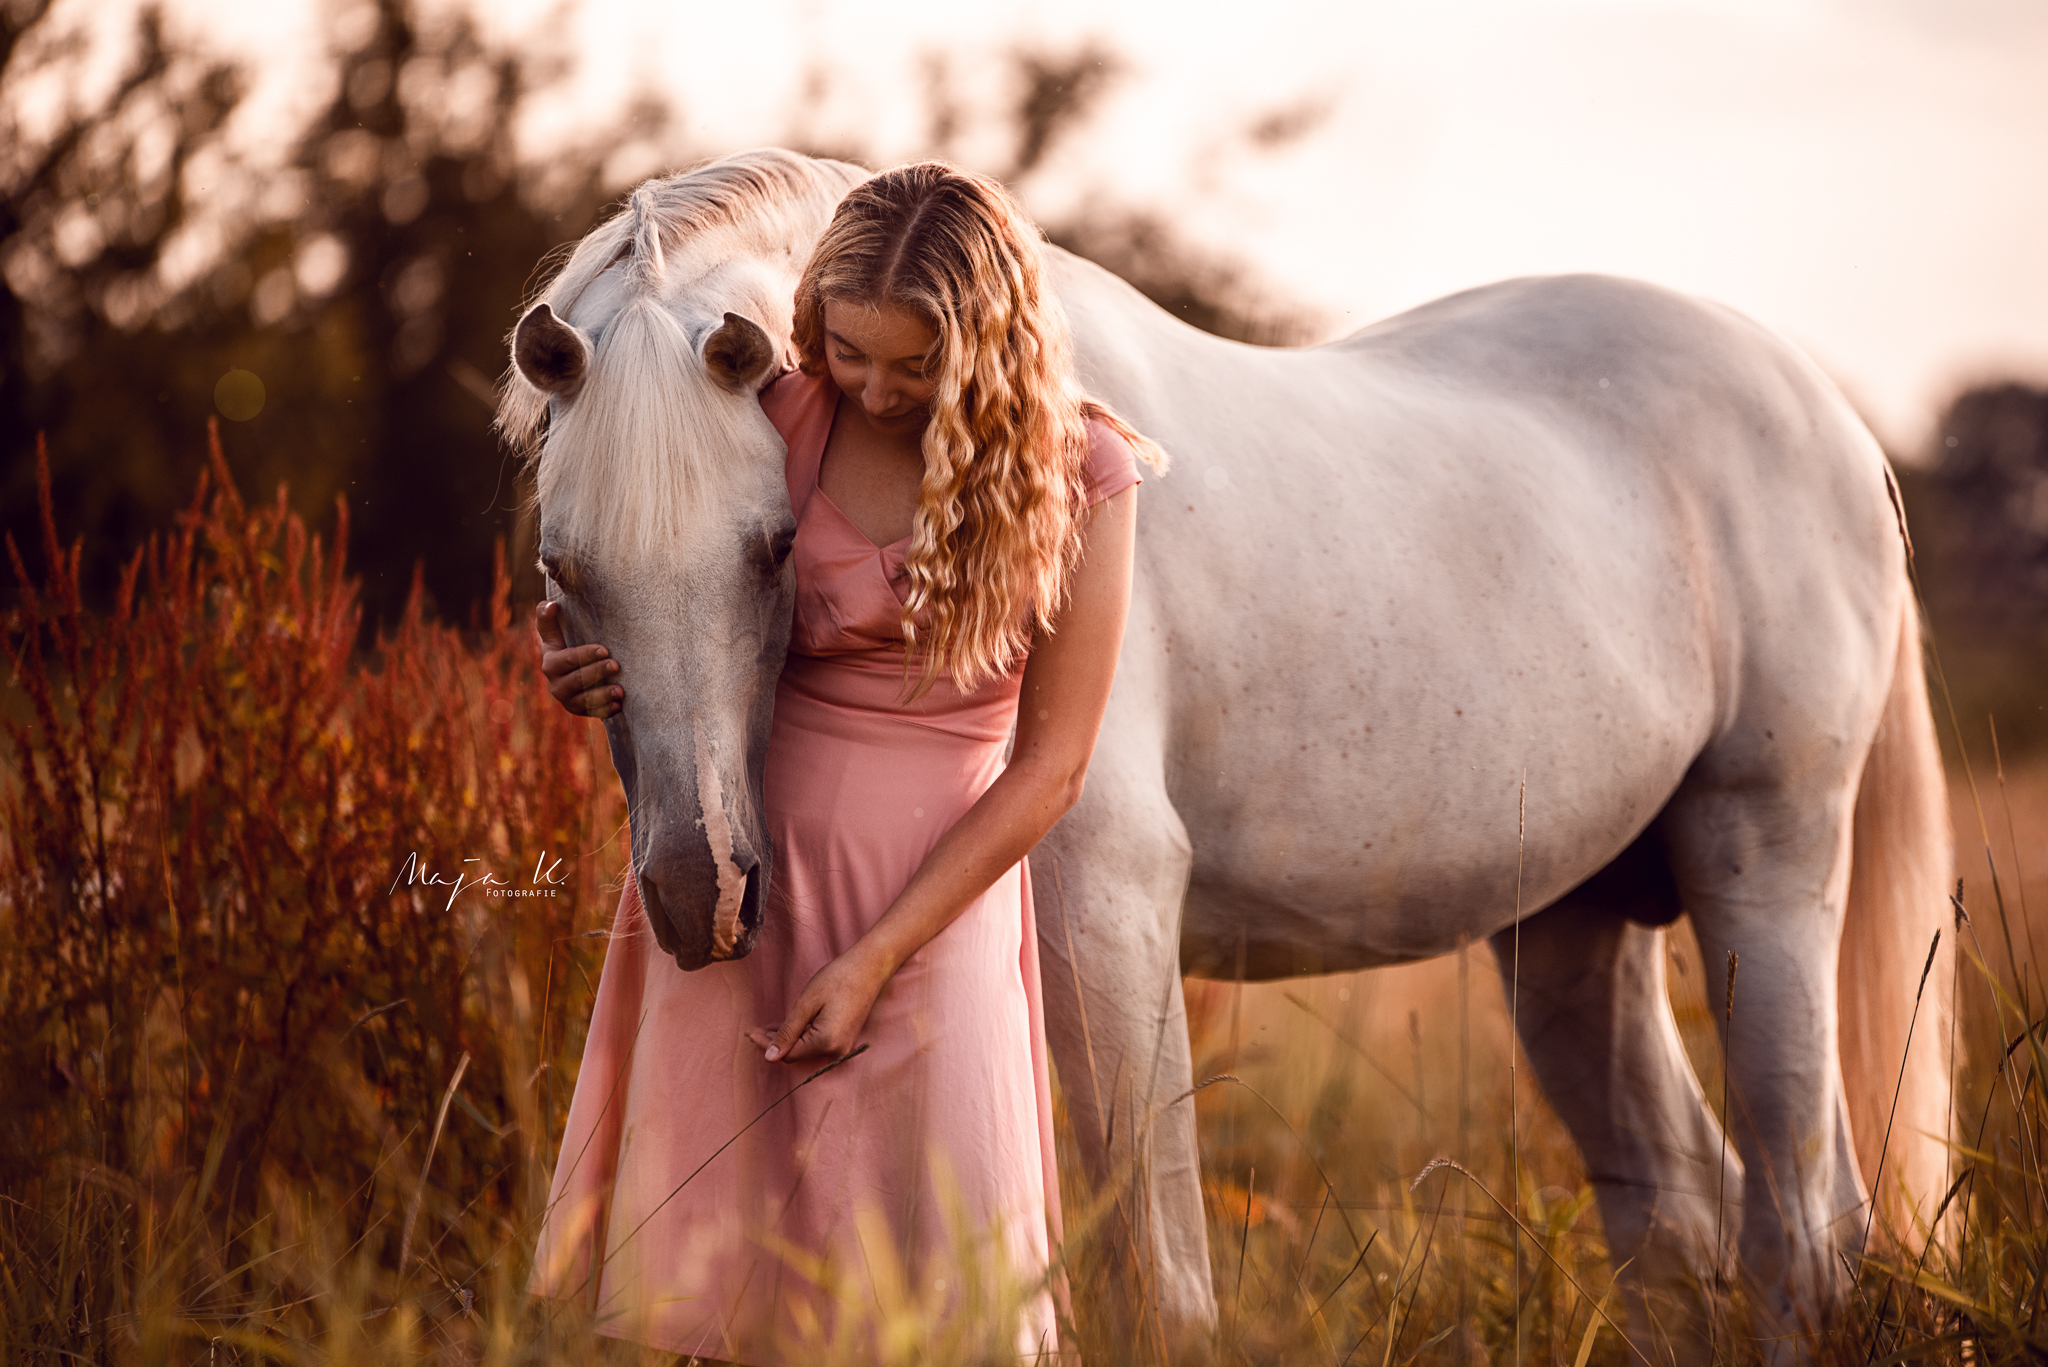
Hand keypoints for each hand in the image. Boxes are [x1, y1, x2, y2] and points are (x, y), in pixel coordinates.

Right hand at [537, 600, 621, 718]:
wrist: (574, 669)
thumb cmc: (567, 644)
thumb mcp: (556, 632)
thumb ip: (548, 617)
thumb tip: (552, 606)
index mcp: (551, 661)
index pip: (565, 660)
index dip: (584, 655)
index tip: (605, 649)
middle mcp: (556, 683)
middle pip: (575, 681)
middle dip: (596, 673)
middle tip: (616, 665)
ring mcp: (567, 699)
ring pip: (583, 701)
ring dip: (601, 695)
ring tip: (620, 690)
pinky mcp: (579, 710)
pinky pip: (591, 714)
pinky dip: (605, 710)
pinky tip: (619, 705)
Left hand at [747, 948, 887, 1065]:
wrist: (870, 968)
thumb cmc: (838, 979)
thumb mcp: (807, 1003)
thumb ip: (788, 1032)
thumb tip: (770, 1057)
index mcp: (826, 1042)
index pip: (788, 1054)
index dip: (766, 1045)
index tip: (749, 1033)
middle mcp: (836, 1051)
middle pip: (797, 1054)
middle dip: (775, 1043)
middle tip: (755, 1029)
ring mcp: (843, 1047)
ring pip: (806, 1050)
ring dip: (788, 1040)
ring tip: (770, 1027)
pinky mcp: (845, 1039)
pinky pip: (818, 1044)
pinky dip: (802, 1037)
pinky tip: (790, 1027)